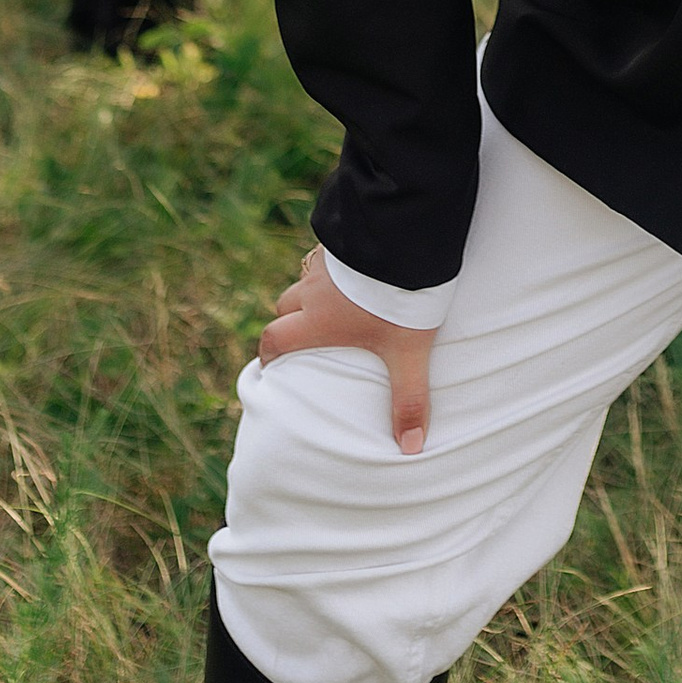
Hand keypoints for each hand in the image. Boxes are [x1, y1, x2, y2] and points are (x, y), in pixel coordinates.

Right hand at [257, 248, 434, 452]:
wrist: (405, 234)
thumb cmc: (399, 296)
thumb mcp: (407, 351)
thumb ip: (409, 399)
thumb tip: (411, 449)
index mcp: (317, 320)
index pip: (275, 338)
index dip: (269, 353)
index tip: (271, 366)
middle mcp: (313, 291)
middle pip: (284, 306)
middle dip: (288, 321)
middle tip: (302, 336)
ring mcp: (325, 261)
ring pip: (304, 279)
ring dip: (310, 292)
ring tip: (332, 303)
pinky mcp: (342, 239)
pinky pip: (325, 255)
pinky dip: (331, 267)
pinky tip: (355, 270)